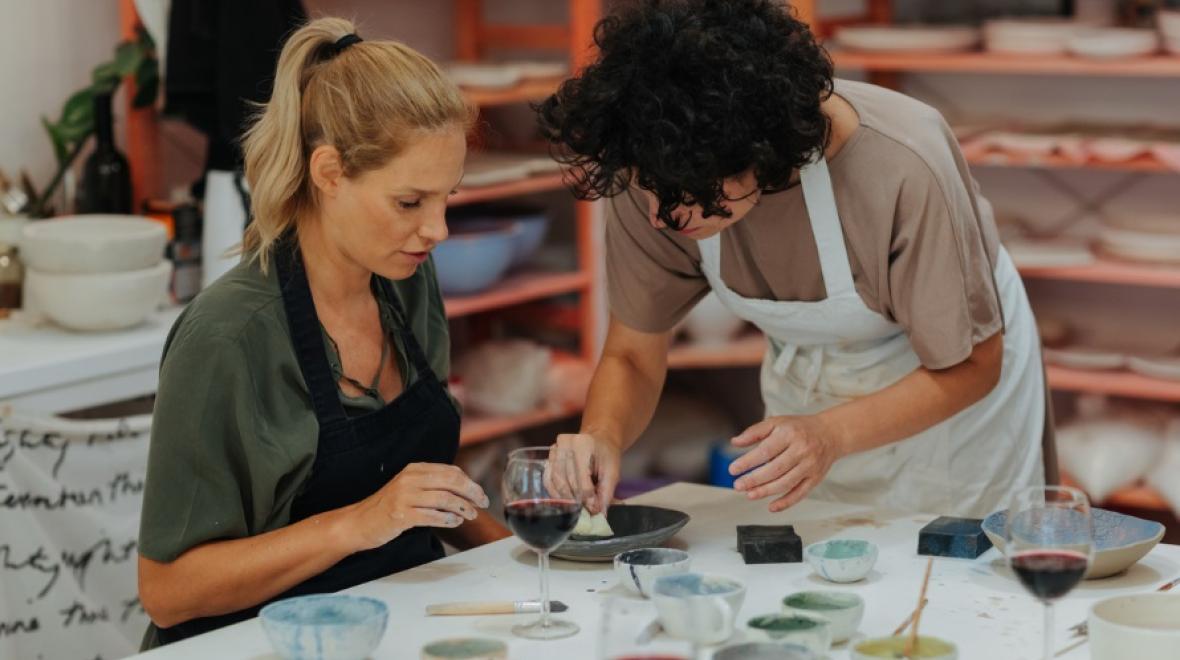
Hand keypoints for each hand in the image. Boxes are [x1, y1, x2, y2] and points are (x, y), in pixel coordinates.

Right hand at [345, 463, 488, 551]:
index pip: (450, 471)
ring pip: (444, 498)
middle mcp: (410, 479)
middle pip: (451, 481)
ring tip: (471, 515)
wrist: (359, 522)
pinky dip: (447, 519)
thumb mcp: (409, 488)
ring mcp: (404, 496)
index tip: (481, 494)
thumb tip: (464, 490)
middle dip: (471, 492)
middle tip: (483, 503)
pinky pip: (431, 516)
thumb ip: (432, 485)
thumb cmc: (387, 507)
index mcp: (415, 469)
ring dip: (463, 507)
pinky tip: (455, 522)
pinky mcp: (401, 515)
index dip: (470, 482)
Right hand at [548, 432, 621, 514]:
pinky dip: (555, 492)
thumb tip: (600, 513)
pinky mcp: (548, 456)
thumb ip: (606, 492)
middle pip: (567, 480)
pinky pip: (548, 478)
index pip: (581, 477)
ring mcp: (555, 449)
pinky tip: (564, 499)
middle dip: (577, 499)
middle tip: (585, 511)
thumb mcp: (613, 471)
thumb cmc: (606, 455)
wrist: (598, 439)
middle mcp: (565, 444)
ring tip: (575, 507)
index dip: (588, 497)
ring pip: (556, 481)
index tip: (594, 509)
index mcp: (584, 444)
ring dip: (565, 497)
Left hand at [728, 415, 843, 512]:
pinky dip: (785, 503)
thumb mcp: (776, 422)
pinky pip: (800, 494)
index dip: (748, 462)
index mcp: (789, 434)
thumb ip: (754, 432)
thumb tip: (735, 442)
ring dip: (766, 491)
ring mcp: (810, 466)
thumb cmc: (800, 428)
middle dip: (754, 480)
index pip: (765, 451)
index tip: (733, 469)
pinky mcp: (815, 478)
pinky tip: (771, 507)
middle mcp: (801, 450)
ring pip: (786, 483)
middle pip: (775, 469)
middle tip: (738, 485)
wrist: (830, 433)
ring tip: (750, 494)